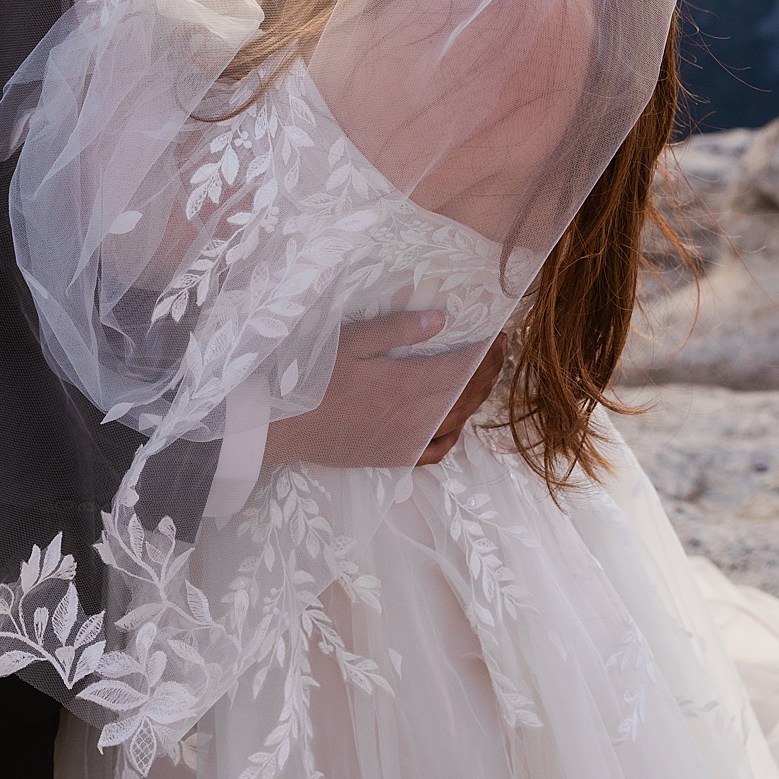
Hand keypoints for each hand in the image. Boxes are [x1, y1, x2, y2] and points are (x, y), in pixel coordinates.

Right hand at [262, 311, 491, 469]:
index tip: (499, 335)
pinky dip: (452, 436)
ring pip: (456, 422)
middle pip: (467, 395)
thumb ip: (398, 330)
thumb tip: (441, 319)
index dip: (486, 352)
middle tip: (499, 352)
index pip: (463, 368)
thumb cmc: (311, 377)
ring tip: (484, 379)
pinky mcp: (393, 459)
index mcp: (407, 385)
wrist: (278, 427)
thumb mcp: (352, 341)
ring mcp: (405, 442)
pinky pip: (435, 451)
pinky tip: (454, 422)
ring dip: (476, 399)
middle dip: (489, 372)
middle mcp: (414, 418)